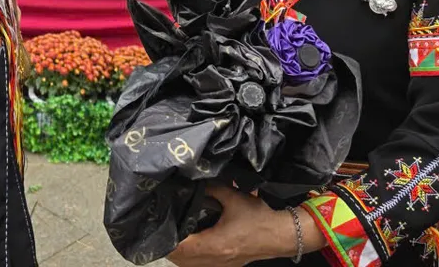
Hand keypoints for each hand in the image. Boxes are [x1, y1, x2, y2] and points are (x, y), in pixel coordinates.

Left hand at [168, 186, 306, 266]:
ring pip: (190, 266)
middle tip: (161, 228)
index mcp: (215, 244)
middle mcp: (215, 260)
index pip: (182, 248)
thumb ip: (212, 189)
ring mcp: (221, 266)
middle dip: (169, 247)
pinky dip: (190, 258)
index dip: (166, 239)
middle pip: (181, 261)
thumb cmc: (258, 217)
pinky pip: (201, 266)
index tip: (157, 225)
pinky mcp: (227, 266)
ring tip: (172, 236)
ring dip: (179, 255)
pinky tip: (190, 244)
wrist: (281, 235)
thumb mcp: (233, 197)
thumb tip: (195, 180)